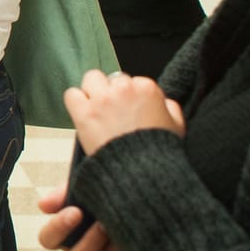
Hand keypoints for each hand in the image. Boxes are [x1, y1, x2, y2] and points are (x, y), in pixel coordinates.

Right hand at [36, 185, 130, 250]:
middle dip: (89, 243)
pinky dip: (131, 248)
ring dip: (111, 248)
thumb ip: (62, 194)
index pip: (48, 239)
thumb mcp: (79, 186)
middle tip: (101, 224)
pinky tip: (137, 231)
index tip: (75, 211)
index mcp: (63, 233)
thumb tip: (43, 205)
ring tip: (122, 225)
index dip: (58, 228)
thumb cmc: (97, 189)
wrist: (129, 192)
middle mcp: (80, 250)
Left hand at [64, 70, 184, 155]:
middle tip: (115, 110)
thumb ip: (171, 107)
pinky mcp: (84, 113)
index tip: (131, 110)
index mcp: (147, 89)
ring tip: (99, 108)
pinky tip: (84, 113)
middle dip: (114, 92)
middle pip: (113, 78)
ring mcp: (102, 100)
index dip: (132, 97)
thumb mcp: (177, 127)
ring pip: (92, 79)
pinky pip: (72, 94)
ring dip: (94, 91)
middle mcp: (123, 90)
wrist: (141, 172)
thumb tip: (163, 101)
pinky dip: (76, 102)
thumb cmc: (158, 152)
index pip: (134, 81)